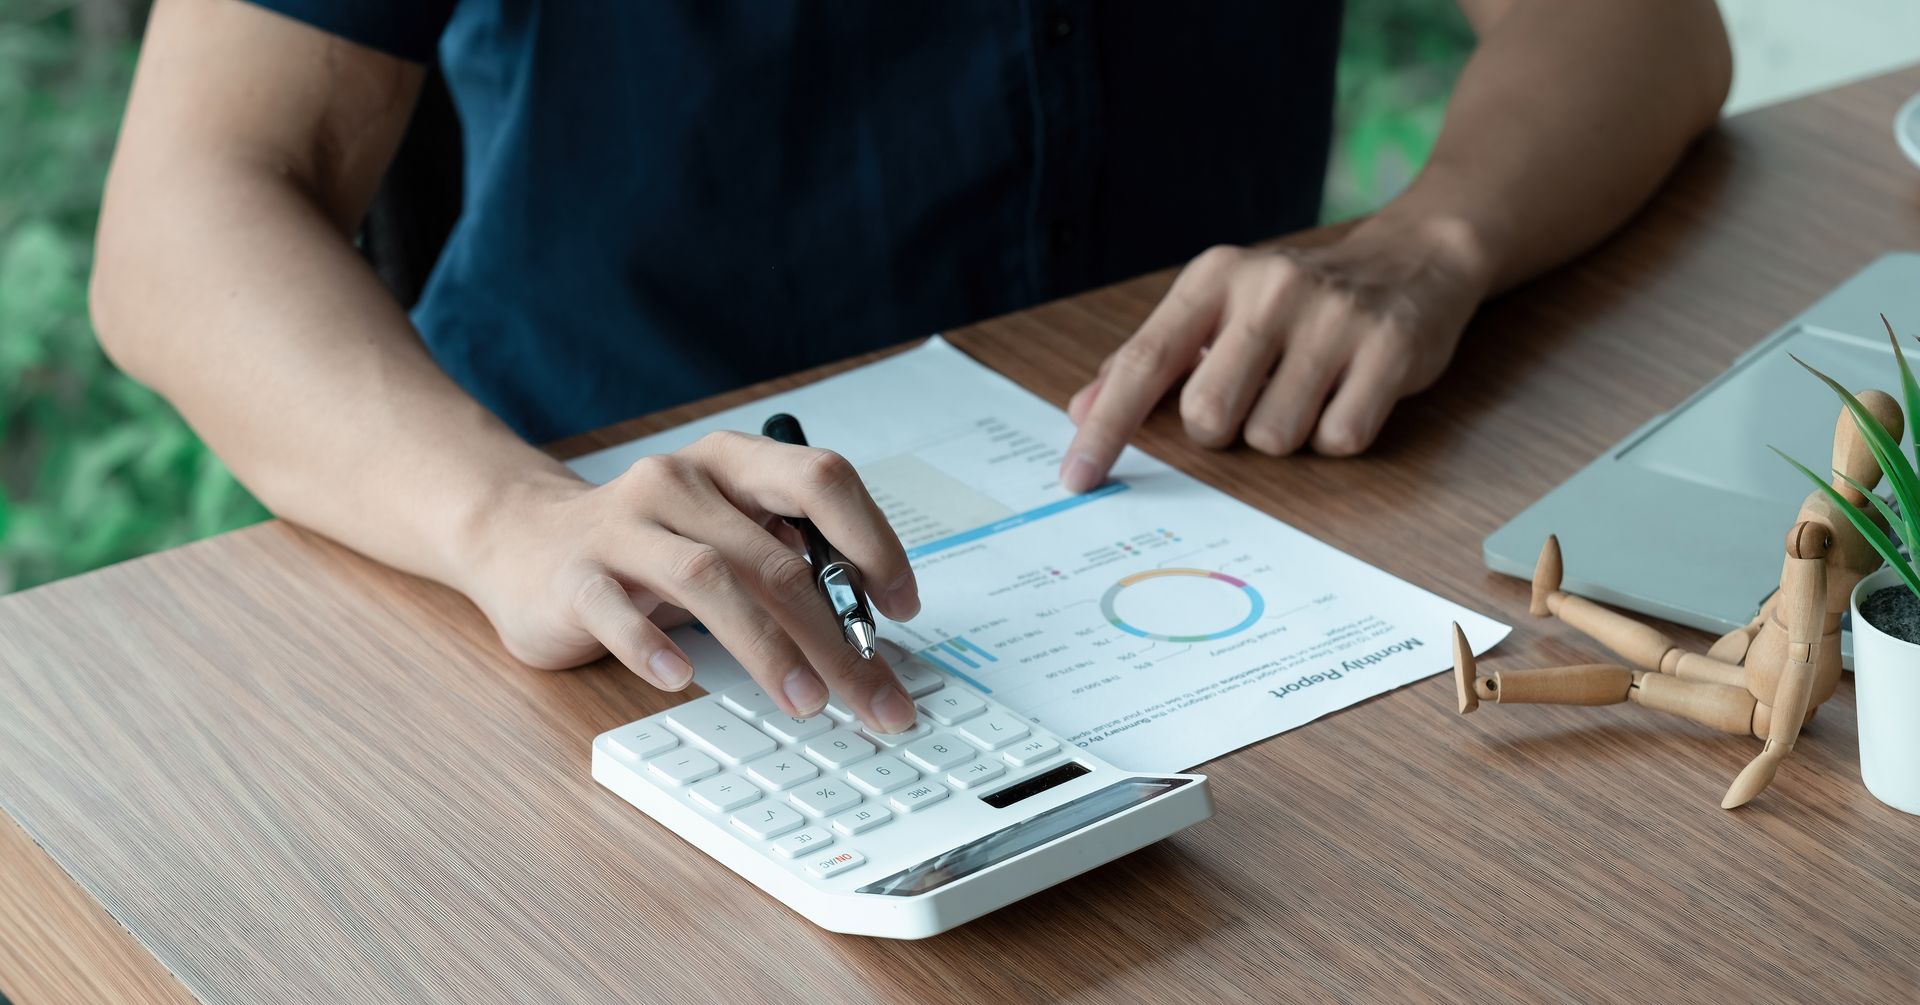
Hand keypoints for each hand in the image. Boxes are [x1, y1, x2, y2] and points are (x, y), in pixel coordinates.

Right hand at [462, 431, 922, 732]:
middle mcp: (679, 482)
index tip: (903, 607)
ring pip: (710, 580)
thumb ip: (785, 561)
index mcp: (731, 464)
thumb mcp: (723, 537)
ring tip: (805, 700)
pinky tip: (682, 679)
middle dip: (837, 636)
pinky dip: (654, 647)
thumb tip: (870, 624)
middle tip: (873, 697)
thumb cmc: (645, 546)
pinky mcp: (573, 576)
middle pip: (775, 556)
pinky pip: (617, 612)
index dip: (873, 541)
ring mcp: (622, 526)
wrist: (522, 541)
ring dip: (768, 648)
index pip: (821, 480)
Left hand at [1059, 215, 1490, 490]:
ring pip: (1273, 438)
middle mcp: (1271, 288)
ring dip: (1285, 435)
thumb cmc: (1298, 300)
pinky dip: (1338, 436)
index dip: (1107, 427)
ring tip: (1308, 389)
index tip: (1076, 479)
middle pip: (1209, 416)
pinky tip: (1349, 395)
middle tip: (1256, 395)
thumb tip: (1081, 411)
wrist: (1417, 255)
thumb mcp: (1220, 307)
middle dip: (1224, 430)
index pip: (1144, 361)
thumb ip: (1150, 359)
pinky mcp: (1390, 349)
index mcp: (1215, 277)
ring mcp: (1335, 317)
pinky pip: (1339, 440)